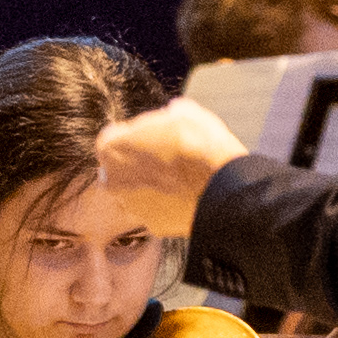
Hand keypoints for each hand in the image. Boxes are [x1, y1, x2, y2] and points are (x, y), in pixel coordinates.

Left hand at [98, 96, 250, 222]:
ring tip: (181, 178)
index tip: (151, 136)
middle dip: (137, 163)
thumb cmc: (202, 146)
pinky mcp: (153, 225)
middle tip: (165, 158)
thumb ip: (165, 115)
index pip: (112, 137)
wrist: (225, 187)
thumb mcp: (184, 112)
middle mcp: (113, 181)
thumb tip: (171, 114)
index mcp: (112, 148)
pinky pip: (156, 210)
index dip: (134, 134)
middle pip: (120, 168)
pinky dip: (167, 205)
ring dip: (151, 185)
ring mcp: (133, 206)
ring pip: (137, 191)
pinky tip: (187, 196)